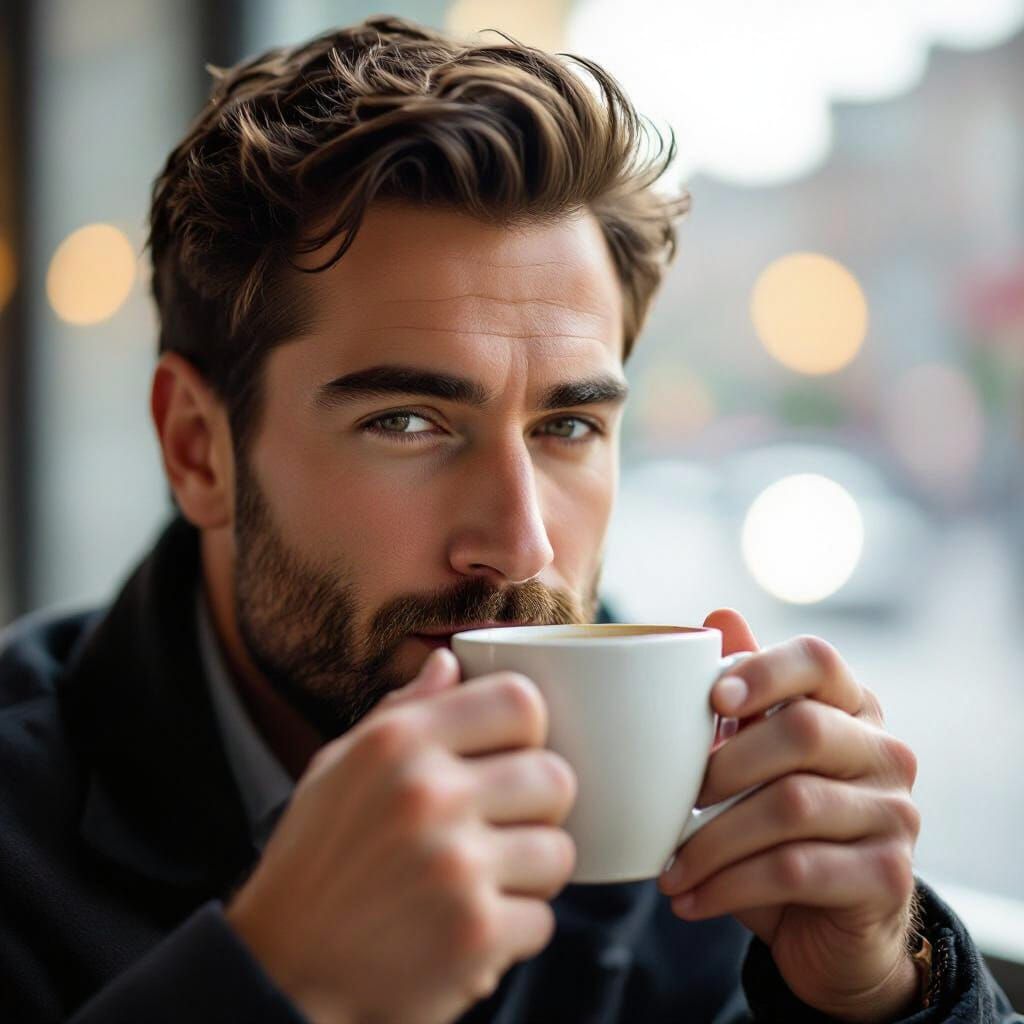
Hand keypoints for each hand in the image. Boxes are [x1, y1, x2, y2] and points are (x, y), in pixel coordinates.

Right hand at [227, 648, 576, 1023]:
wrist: (280, 970)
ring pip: (558, 851)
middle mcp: (429, 793)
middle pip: (554, 777)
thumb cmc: (316, 858)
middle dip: (538, 807)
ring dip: (530, 874)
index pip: (519, 700)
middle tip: (502, 829)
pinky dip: (513, 933)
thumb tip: (450, 660)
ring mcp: (455, 865)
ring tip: (485, 882)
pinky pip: (542, 920)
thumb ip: (401, 710)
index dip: (528, 731)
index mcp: (399, 740)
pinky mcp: (474, 934)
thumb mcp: (339, 767)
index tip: (510, 757)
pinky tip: (468, 929)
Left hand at [658, 610, 921, 1022]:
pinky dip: (727, 885)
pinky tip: (688, 899)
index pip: (818, 660)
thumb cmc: (778, 829)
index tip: (713, 696)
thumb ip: (742, 697)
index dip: (764, 669)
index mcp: (851, 708)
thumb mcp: (755, 762)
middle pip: (804, 730)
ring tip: (667, 866)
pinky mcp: (888, 875)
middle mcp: (884, 752)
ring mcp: (895, 814)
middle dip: (725, 764)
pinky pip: (795, 870)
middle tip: (675, 799)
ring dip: (712, 841)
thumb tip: (719, 615)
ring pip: (792, 806)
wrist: (828, 930)